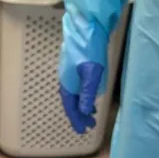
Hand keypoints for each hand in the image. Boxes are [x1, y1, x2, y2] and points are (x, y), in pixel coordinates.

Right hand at [59, 9, 108, 133]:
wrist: (85, 26)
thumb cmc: (89, 51)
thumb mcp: (92, 75)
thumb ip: (88, 94)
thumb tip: (85, 111)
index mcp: (68, 83)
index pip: (70, 107)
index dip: (77, 119)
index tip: (83, 130)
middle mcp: (66, 78)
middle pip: (70, 101)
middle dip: (79, 114)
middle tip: (89, 125)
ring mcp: (69, 70)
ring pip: (73, 93)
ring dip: (81, 104)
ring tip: (91, 113)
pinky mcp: (74, 64)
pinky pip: (76, 85)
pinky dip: (82, 94)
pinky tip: (89, 93)